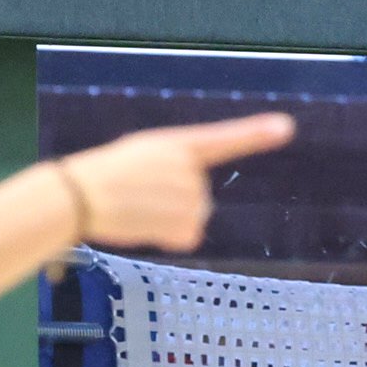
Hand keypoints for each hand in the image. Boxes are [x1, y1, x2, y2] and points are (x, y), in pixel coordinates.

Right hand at [56, 115, 296, 254]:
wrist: (81, 195)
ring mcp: (190, 196)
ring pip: (194, 219)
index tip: (285, 128)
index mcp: (177, 145)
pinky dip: (167, 239)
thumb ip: (172, 176)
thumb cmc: (102, 177)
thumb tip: (191, 224)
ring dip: (167, 222)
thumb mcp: (140, 160)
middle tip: (139, 197)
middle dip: (173, 204)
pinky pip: (187, 237)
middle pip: (199, 197)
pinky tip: (144, 226)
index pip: (224, 139)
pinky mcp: (186, 223)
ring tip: (137, 209)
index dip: (255, 134)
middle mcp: (190, 168)